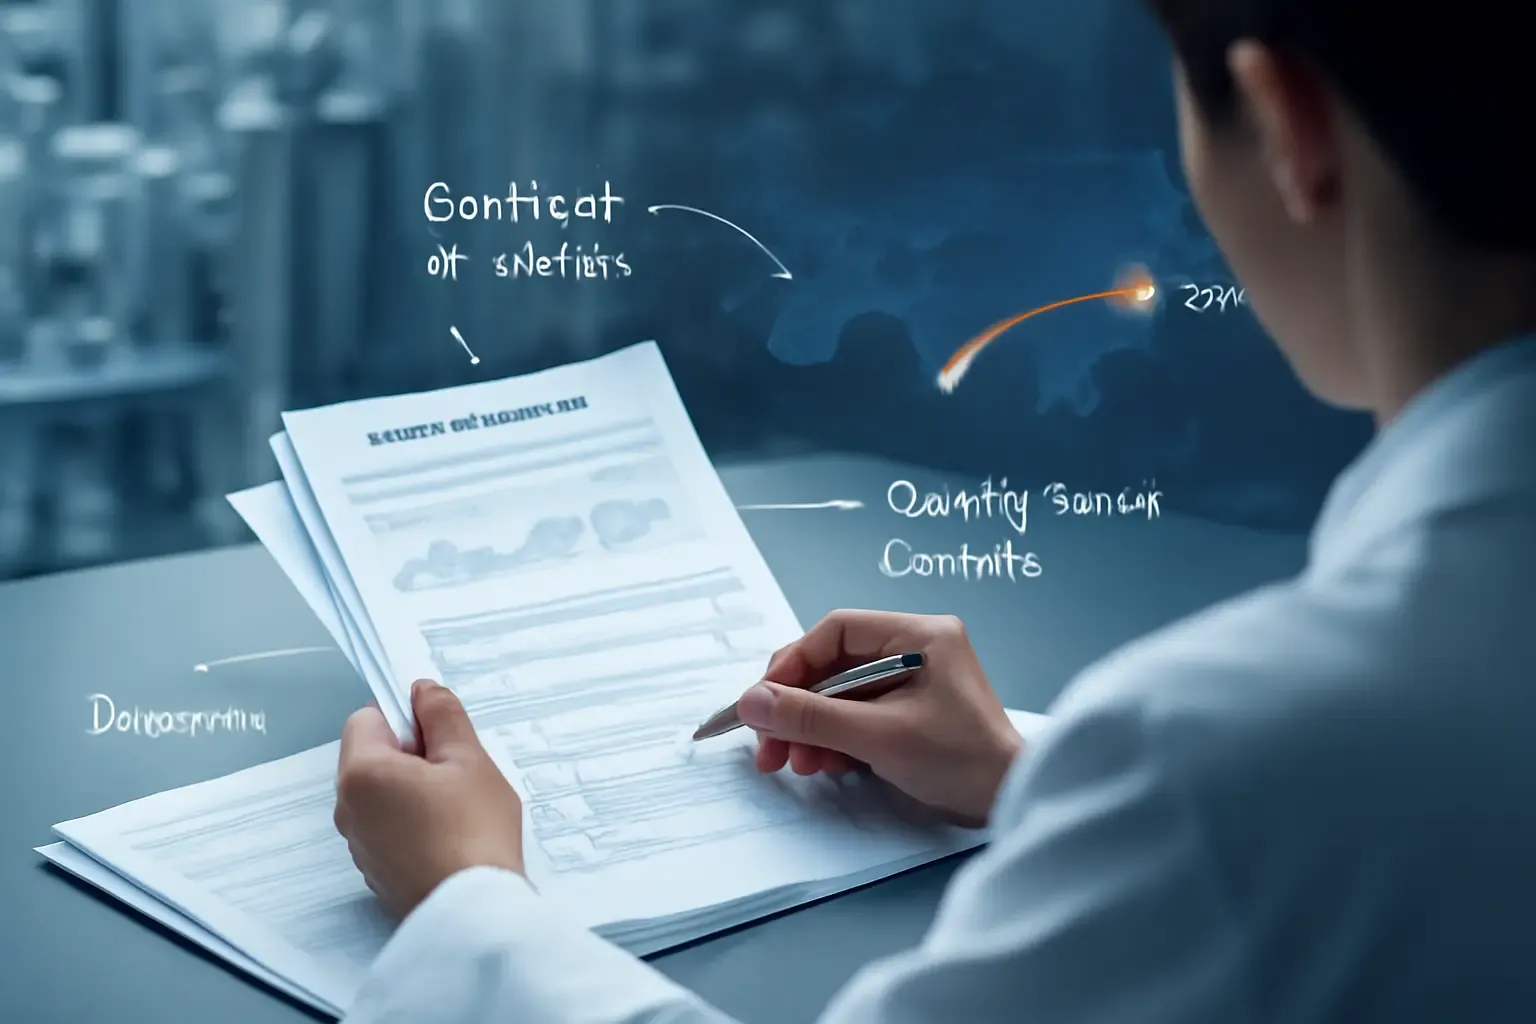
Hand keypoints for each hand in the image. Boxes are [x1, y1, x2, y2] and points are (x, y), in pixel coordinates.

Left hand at [334, 680, 523, 917]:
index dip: (405, 717)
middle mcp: (347, 809)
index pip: (367, 718)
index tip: (440, 734)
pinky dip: (410, 823)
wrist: (476, 910)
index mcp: (362, 774)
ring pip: (380, 794)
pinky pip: (385, 829)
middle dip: (409, 754)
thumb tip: (421, 690)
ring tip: (455, 808)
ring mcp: (357, 845)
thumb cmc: (475, 829)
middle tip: (455, 771)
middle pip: (371, 757)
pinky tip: (447, 837)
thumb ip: (442, 714)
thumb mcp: (469, 758)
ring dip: (410, 789)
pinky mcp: (374, 873)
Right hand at [737, 610, 1020, 825]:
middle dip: (797, 707)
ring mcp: (912, 683)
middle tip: (768, 746)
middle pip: (833, 665)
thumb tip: (750, 702)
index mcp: (918, 636)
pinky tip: (821, 764)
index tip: (762, 702)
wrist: (1010, 806)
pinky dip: (834, 740)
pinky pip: (857, 717)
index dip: (793, 664)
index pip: (837, 632)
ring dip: (810, 728)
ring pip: (840, 695)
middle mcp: (915, 650)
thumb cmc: (957, 761)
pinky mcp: (909, 715)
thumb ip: (811, 716)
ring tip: (793, 763)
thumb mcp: (877, 736)